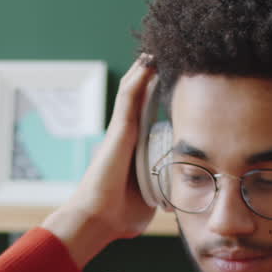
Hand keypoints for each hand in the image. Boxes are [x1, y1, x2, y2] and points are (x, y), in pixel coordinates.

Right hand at [43, 54, 158, 266]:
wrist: (98, 221)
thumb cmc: (119, 217)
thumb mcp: (148, 201)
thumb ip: (159, 195)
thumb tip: (173, 203)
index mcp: (133, 151)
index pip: (148, 118)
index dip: (157, 98)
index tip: (173, 85)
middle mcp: (125, 137)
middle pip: (139, 99)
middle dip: (151, 79)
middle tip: (166, 58)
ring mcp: (120, 132)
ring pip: (133, 93)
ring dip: (144, 71)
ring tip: (156, 51)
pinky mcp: (118, 131)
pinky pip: (128, 98)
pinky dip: (137, 79)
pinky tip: (147, 62)